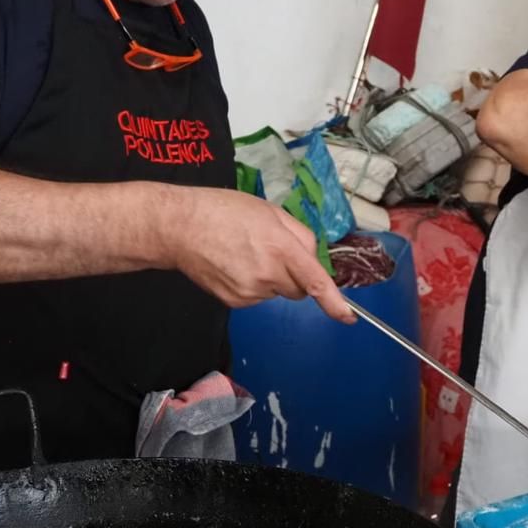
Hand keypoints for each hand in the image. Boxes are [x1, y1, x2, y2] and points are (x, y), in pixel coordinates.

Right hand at [171, 189, 352, 321]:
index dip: (334, 303)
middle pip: (299, 289)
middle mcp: (267, 274)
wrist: (179, 227)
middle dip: (294, 275)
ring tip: (246, 254)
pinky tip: (234, 266)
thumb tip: (312, 258)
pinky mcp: (234, 301)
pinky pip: (257, 297)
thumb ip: (299, 235)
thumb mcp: (270, 211)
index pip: (315, 282)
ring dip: (271, 278)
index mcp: (280, 248)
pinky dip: (253, 285)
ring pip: (276, 292)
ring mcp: (249, 292)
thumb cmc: (224, 211)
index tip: (348, 317)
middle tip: (272, 251)